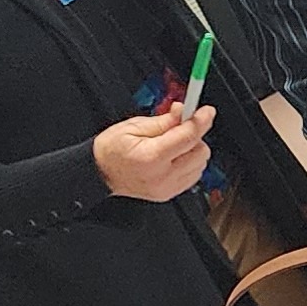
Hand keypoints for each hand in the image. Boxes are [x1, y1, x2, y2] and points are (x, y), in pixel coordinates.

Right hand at [92, 106, 213, 201]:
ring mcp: (166, 188)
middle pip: (200, 152)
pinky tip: (175, 157)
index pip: (188, 136)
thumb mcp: (134, 126)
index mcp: (151, 157)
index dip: (201, 120)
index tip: (207, 111)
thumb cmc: (111, 150)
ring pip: (200, 164)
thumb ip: (164, 120)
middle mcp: (162, 176)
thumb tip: (184, 112)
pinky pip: (193, 175)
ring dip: (193, 150)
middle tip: (181, 127)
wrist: (99, 173)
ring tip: (173, 143)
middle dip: (194, 135)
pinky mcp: (168, 194)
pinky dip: (189, 163)